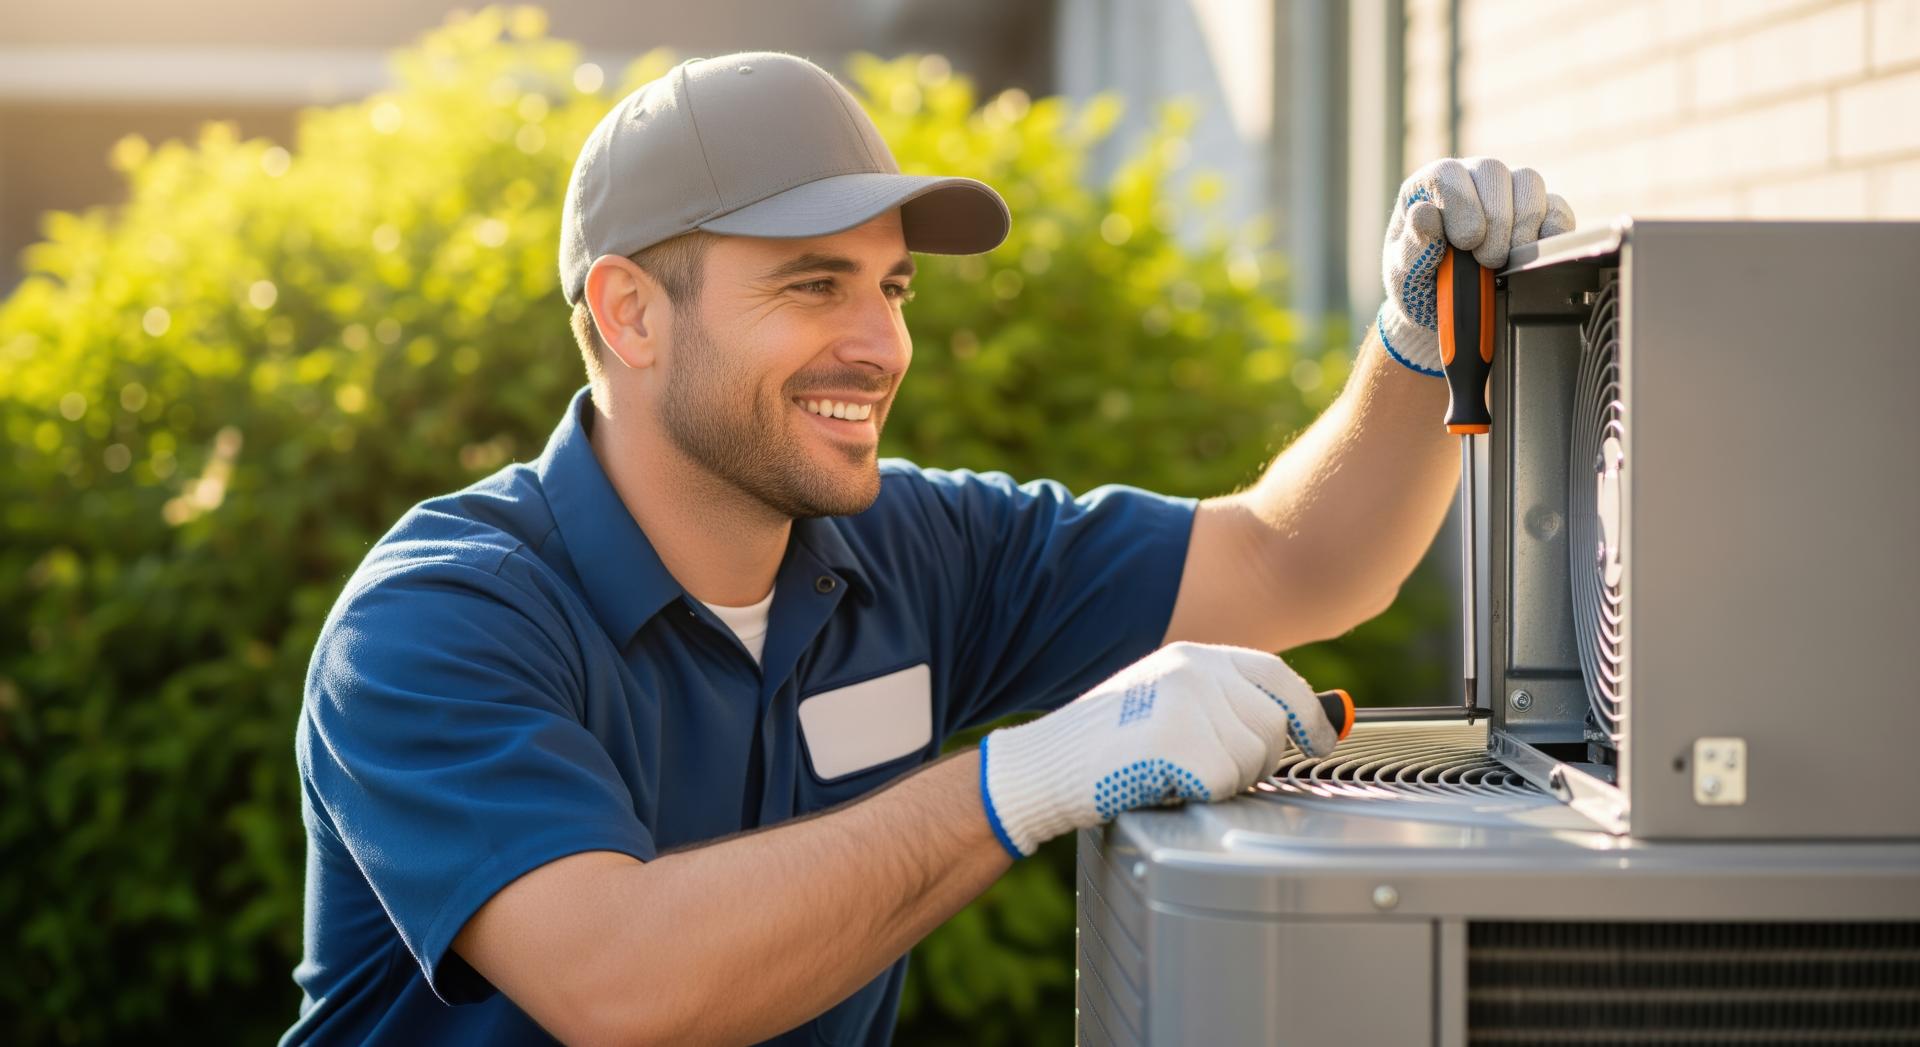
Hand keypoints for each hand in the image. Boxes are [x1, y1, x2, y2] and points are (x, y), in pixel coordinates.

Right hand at [977, 641, 1337, 857]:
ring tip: (1175, 774)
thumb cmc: (1100, 743)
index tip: (1320, 739)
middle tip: (1207, 772)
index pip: (1275, 675)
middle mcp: (1197, 671)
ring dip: (1224, 782)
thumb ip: (1223, 704)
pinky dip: (1199, 797)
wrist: (1044, 764)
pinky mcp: (1182, 744)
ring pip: (1254, 760)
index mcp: (1193, 656)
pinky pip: (1225, 786)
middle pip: (1274, 725)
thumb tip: (1303, 723)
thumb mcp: (1164, 700)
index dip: (1307, 710)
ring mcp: (1190, 705)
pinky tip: (1163, 785)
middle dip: (1256, 760)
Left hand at [1378, 157, 1575, 375]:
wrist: (1447, 308)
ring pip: (1529, 182)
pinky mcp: (1541, 211)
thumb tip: (1423, 212)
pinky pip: (1557, 208)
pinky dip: (1551, 234)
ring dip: (1522, 227)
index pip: (1448, 173)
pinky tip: (1531, 258)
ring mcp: (1508, 190)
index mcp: (1431, 186)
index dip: (1461, 205)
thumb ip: (1412, 245)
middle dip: (1495, 222)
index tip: (1465, 243)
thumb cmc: (1419, 284)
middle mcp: (1471, 177)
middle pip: (1493, 171)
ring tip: (1504, 262)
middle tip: (1486, 261)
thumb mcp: (1404, 273)